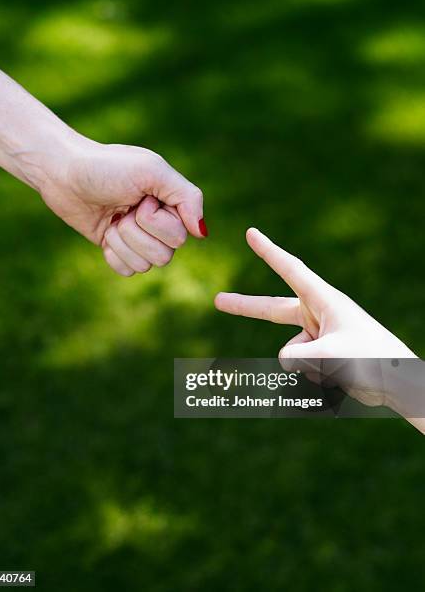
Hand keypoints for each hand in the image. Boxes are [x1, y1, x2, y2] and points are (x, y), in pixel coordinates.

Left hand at [39, 137, 205, 273]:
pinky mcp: (117, 250)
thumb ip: (187, 197)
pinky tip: (106, 234)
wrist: (62, 173)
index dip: (156, 222)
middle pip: (164, 256)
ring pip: (145, 266)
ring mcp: (138, 239)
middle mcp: (159, 225)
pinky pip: (126, 271)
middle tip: (123, 209)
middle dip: (136, 233)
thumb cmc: (107, 166)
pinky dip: (113, 254)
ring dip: (122, 242)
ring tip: (113, 218)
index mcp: (171, 205)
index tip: (141, 198)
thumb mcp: (152, 171)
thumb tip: (202, 233)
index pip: (180, 237)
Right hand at [215, 228, 415, 359]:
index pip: (290, 270)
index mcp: (324, 300)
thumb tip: (282, 360)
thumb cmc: (373, 358)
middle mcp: (317, 314)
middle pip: (272, 310)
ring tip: (339, 369)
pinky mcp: (319, 356)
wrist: (398, 381)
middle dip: (245, 307)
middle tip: (217, 300)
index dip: (268, 251)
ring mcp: (316, 336)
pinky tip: (337, 379)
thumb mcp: (332, 356)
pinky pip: (300, 367)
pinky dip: (313, 376)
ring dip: (308, 367)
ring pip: (290, 354)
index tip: (250, 233)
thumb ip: (299, 357)